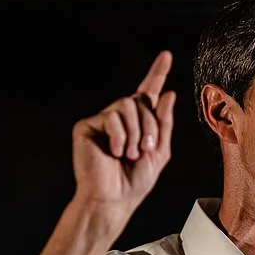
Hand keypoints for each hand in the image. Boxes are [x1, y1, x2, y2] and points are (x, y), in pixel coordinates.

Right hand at [71, 51, 176, 233]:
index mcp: (138, 123)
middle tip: (145, 148)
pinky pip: (111, 116)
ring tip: (129, 153)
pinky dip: (119, 136)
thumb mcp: (159, 152)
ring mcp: (102, 120)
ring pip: (126, 105)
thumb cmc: (134, 181)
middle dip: (150, 125)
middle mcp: (119, 118)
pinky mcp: (87, 126)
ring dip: (135, 132)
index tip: (166, 56)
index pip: (147, 92)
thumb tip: (168, 94)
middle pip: (140, 100)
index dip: (157, 73)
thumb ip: (164, 123)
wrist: (113, 199)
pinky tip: (114, 151)